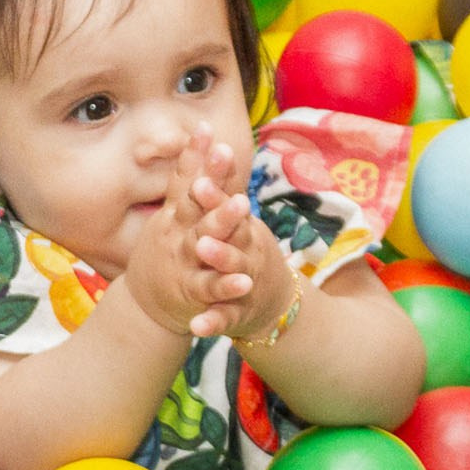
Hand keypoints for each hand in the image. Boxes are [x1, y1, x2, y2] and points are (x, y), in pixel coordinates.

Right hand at [120, 136, 248, 336]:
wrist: (144, 306)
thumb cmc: (166, 251)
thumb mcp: (171, 215)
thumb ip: (186, 180)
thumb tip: (200, 133)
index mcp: (175, 215)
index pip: (184, 180)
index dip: (194, 155)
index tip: (204, 127)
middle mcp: (178, 234)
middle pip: (195, 204)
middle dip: (211, 180)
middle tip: (226, 154)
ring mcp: (185, 263)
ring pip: (204, 241)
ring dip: (222, 224)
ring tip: (243, 206)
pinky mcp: (194, 293)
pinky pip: (212, 288)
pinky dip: (227, 286)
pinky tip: (245, 281)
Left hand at [186, 153, 297, 341]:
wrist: (274, 302)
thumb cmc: (247, 251)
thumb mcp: (239, 220)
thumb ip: (226, 186)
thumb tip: (215, 142)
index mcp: (243, 229)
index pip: (229, 206)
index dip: (216, 193)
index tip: (200, 179)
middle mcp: (248, 253)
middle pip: (235, 235)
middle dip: (221, 221)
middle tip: (204, 203)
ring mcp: (245, 283)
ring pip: (233, 274)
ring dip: (221, 262)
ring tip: (205, 251)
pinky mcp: (239, 313)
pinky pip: (226, 318)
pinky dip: (212, 322)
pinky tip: (195, 328)